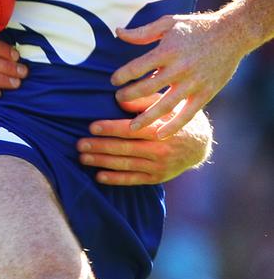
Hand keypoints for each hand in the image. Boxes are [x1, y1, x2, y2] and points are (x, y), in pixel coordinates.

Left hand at [77, 96, 213, 185]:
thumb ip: (142, 102)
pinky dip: (115, 179)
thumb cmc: (175, 119)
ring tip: (83, 158)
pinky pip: (133, 180)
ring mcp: (158, 166)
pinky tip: (99, 176)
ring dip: (102, 162)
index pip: (130, 130)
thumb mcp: (164, 105)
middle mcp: (159, 150)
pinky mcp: (156, 178)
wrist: (198, 145)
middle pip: (124, 149)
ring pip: (125, 165)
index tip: (91, 127)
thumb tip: (118, 98)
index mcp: (159, 130)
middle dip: (100, 146)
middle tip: (79, 144)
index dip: (110, 129)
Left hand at [110, 12, 242, 138]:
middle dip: (128, 97)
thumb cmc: (195, 27)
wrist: (231, 35)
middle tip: (117, 100)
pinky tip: (160, 135)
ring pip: (165, 105)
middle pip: (147, 88)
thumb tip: (118, 33)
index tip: (113, 81)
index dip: (121, 76)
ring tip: (132, 127)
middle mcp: (179, 69)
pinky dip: (174, 126)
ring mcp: (193, 83)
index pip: (137, 67)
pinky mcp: (206, 94)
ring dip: (146, 117)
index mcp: (167, 51)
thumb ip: (142, 32)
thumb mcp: (167, 23)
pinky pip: (188, 114)